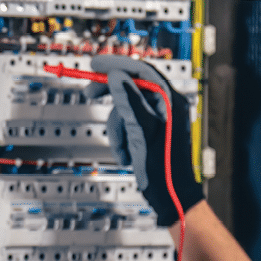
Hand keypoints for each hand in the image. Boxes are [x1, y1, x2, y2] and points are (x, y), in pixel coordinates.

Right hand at [85, 55, 204, 226]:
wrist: (170, 196)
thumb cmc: (164, 168)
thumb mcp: (142, 131)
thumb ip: (129, 101)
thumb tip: (117, 76)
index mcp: (170, 102)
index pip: (142, 71)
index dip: (117, 65)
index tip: (95, 64)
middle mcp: (166, 107)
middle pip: (132, 87)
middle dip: (111, 96)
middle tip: (90, 93)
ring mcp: (159, 120)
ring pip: (125, 109)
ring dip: (117, 129)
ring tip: (123, 148)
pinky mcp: (150, 132)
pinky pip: (128, 125)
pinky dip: (122, 139)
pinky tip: (127, 153)